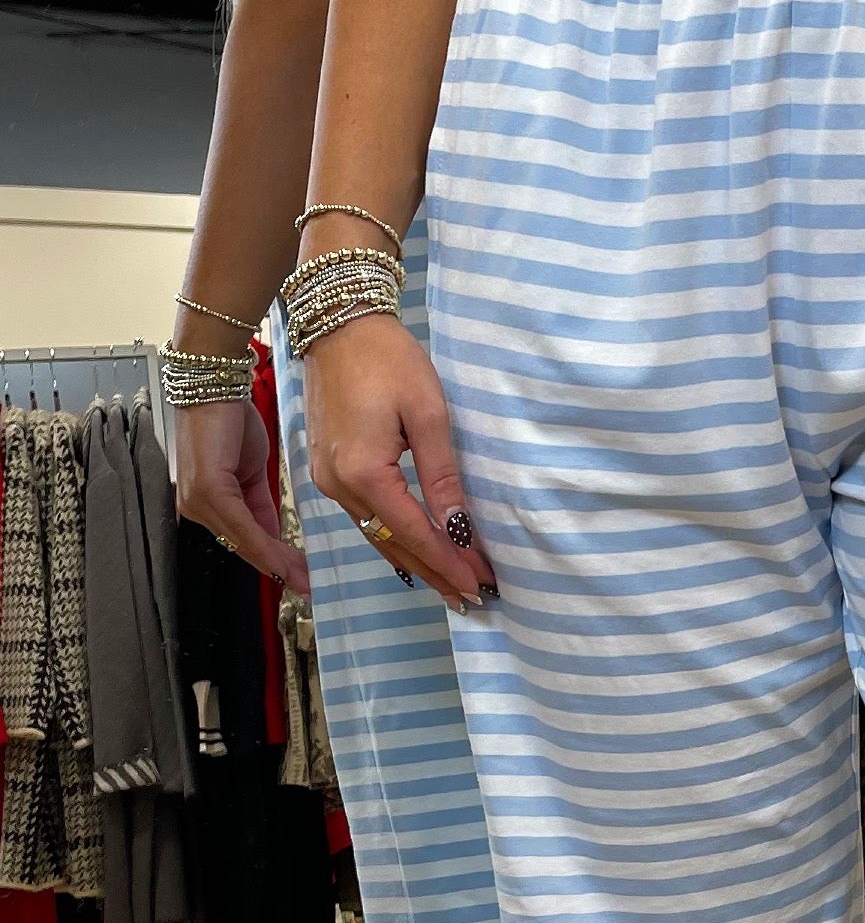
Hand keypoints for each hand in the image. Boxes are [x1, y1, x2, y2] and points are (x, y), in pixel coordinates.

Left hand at [173, 397, 308, 589]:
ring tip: (303, 577)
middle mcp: (195, 506)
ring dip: (276, 563)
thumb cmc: (229, 419)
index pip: (241, 540)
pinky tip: (285, 558)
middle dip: (277, 569)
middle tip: (306, 585)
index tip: (296, 577)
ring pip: (243, 542)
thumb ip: (259, 506)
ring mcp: (199, 500)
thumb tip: (275, 537)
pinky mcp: (209, 490)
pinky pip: (242, 526)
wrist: (216, 385)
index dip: (270, 561)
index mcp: (205, 502)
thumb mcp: (251, 471)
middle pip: (242, 547)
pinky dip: (267, 545)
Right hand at [302, 314, 495, 608]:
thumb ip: (442, 476)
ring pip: (377, 535)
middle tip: (472, 599)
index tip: (480, 586)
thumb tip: (458, 529)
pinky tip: (414, 553)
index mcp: (364, 473)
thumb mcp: (428, 414)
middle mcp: (338, 485)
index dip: (450, 563)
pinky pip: (364, 518)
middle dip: (436, 572)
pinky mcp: (326, 470)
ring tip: (450, 586)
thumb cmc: (387, 359)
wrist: (338, 323)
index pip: (415, 534)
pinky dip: (393, 538)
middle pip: (394, 545)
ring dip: (415, 562)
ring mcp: (327, 480)